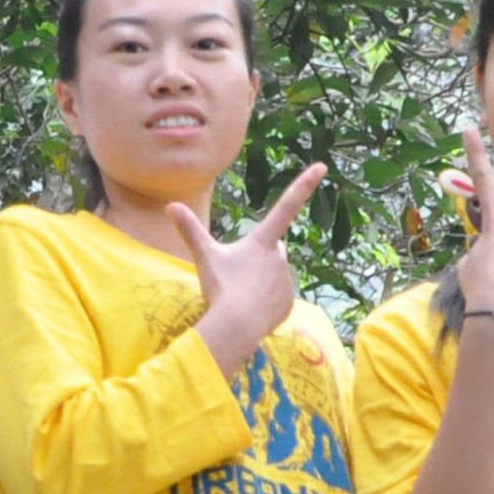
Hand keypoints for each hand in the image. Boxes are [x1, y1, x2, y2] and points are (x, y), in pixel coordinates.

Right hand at [165, 162, 329, 365]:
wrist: (237, 327)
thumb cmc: (222, 287)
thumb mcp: (204, 257)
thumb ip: (190, 230)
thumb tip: (170, 206)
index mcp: (262, 241)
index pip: (286, 206)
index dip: (304, 184)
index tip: (322, 166)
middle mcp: (280, 257)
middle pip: (272, 250)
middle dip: (260, 258)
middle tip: (237, 275)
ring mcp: (287, 282)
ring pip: (273, 277)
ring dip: (260, 283)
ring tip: (241, 297)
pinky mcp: (288, 304)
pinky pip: (276, 300)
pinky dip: (264, 304)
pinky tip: (250, 311)